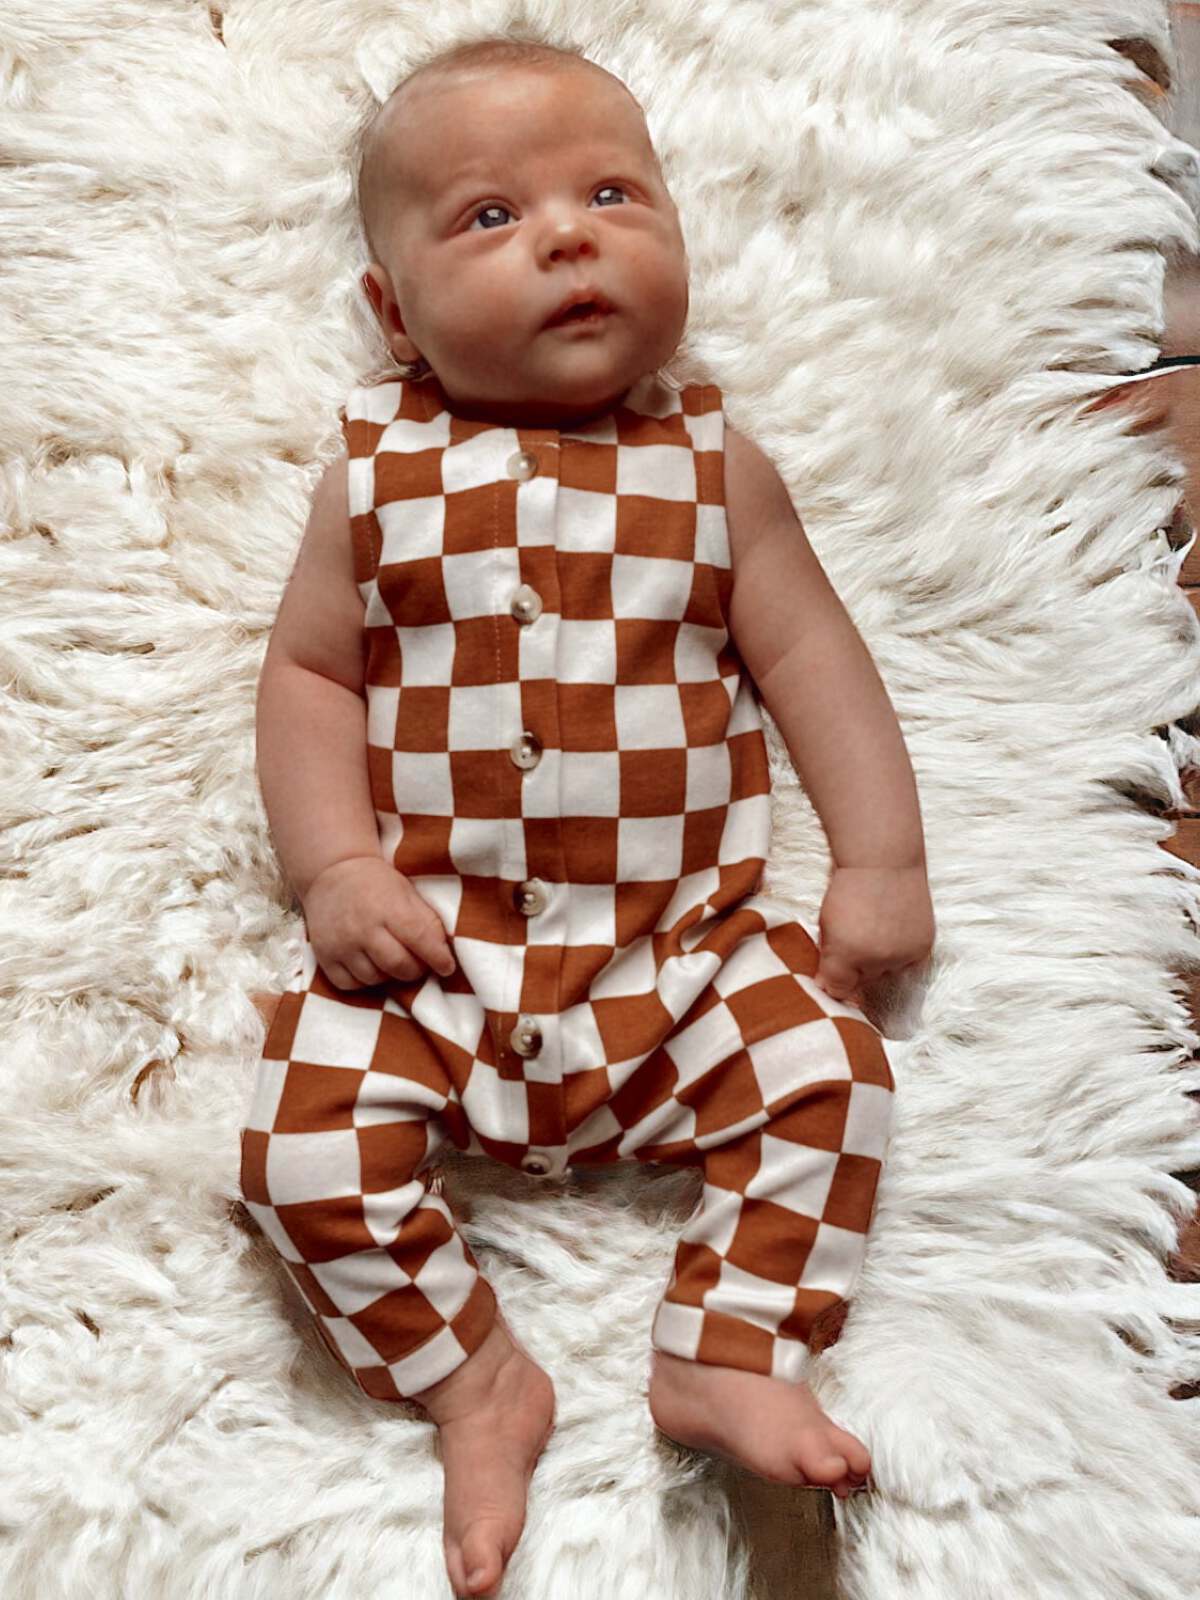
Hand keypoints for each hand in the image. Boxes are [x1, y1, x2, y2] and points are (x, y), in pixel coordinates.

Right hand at [302, 856, 456, 990]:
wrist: (330, 873)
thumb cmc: (377, 884)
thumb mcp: (406, 892)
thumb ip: (426, 921)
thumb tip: (444, 954)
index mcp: (387, 906)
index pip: (419, 939)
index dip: (438, 958)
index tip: (447, 967)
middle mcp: (362, 927)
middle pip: (398, 965)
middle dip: (416, 970)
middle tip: (420, 964)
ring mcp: (340, 944)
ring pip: (374, 979)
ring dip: (390, 976)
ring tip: (394, 961)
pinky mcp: (323, 956)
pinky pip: (349, 984)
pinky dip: (364, 981)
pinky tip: (371, 966)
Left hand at [813, 863, 934, 1005]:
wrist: (884, 860)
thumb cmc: (848, 888)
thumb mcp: (825, 924)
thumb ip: (827, 963)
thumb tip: (828, 990)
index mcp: (844, 955)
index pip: (838, 989)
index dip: (833, 980)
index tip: (830, 972)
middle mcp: (875, 960)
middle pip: (862, 983)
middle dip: (855, 968)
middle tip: (852, 938)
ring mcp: (900, 954)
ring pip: (886, 974)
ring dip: (878, 962)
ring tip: (873, 931)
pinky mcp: (922, 948)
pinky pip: (907, 964)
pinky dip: (899, 954)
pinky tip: (890, 932)